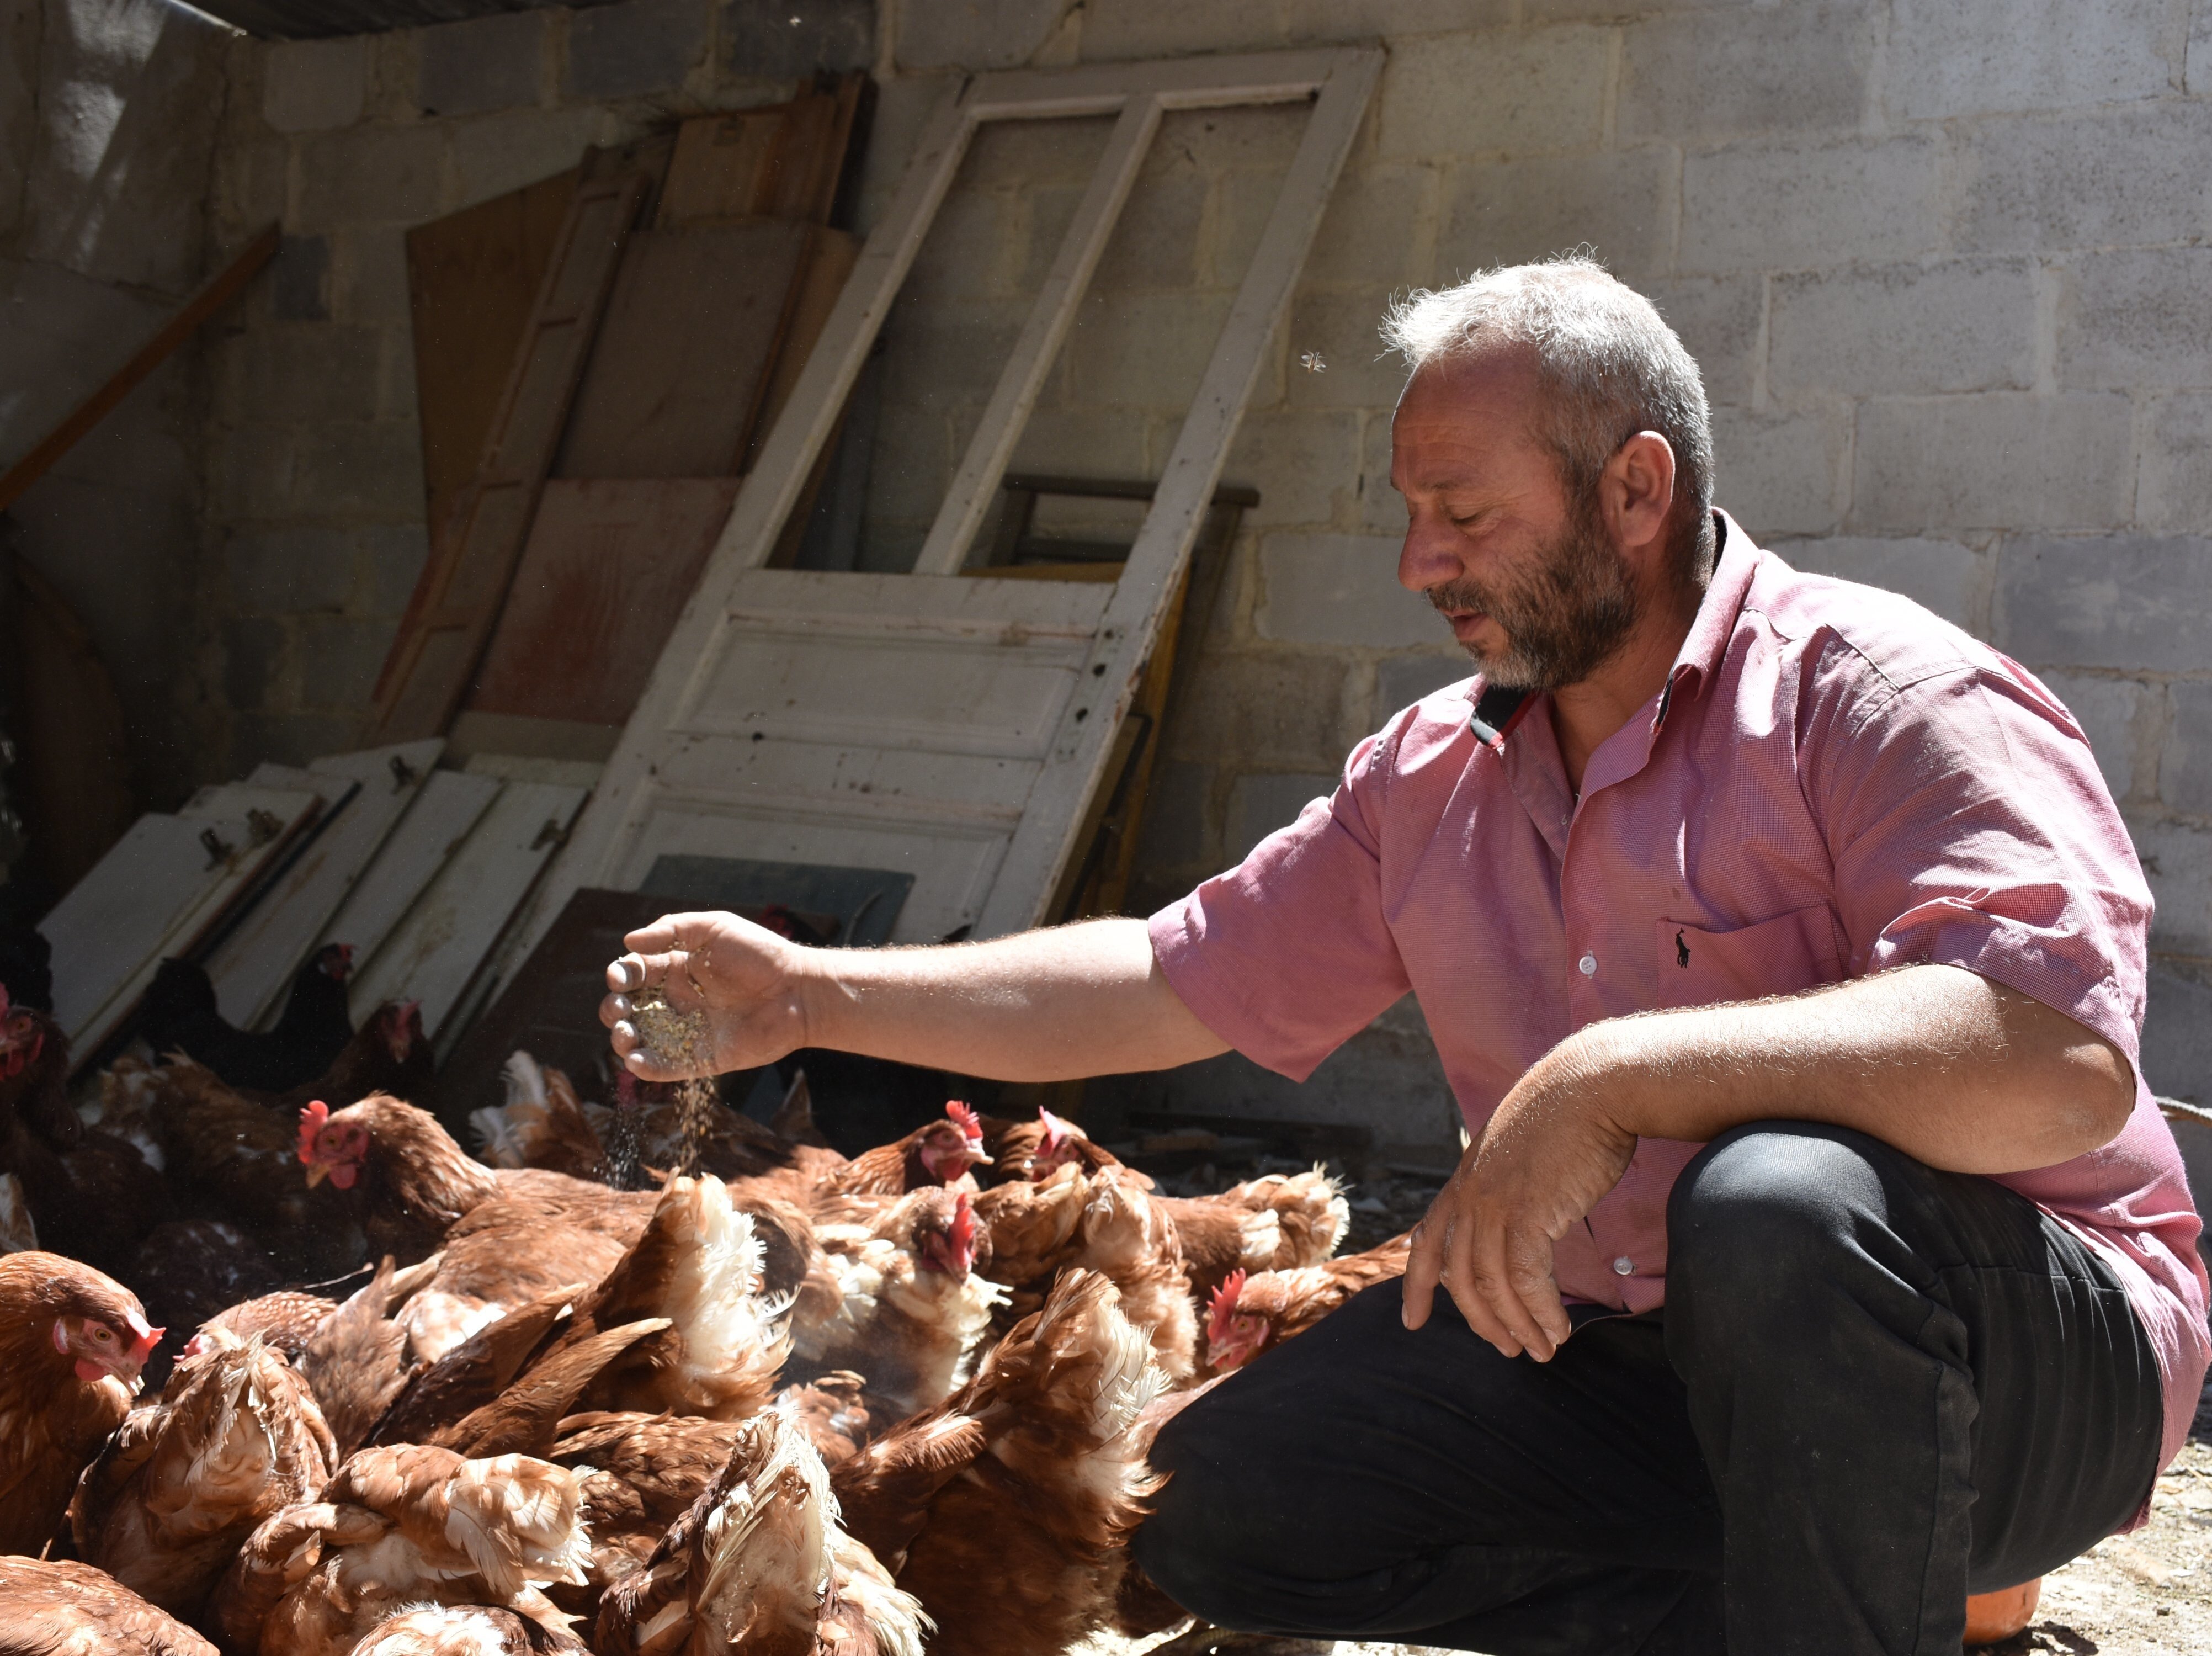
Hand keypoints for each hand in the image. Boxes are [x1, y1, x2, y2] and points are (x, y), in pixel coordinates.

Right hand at [601, 911, 810, 1079]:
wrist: (797, 990)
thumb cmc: (760, 954)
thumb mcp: (714, 928)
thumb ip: (671, 930)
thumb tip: (628, 941)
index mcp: (677, 969)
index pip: (635, 974)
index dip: (620, 976)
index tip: (619, 977)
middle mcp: (678, 1001)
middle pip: (630, 1009)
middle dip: (614, 1009)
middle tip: (620, 1009)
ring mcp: (688, 1030)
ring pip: (641, 1041)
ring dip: (623, 1040)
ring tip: (625, 1035)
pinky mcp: (702, 1057)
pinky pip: (667, 1067)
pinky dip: (646, 1068)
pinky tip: (636, 1060)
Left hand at [1401, 1038, 1636, 1360]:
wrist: (1595, 1083)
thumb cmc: (1572, 1115)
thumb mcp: (1521, 1148)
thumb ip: (1508, 1182)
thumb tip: (1520, 1216)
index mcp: (1466, 1178)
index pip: (1427, 1239)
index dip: (1417, 1285)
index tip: (1411, 1322)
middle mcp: (1471, 1193)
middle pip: (1460, 1276)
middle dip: (1483, 1321)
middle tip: (1511, 1349)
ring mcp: (1495, 1202)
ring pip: (1492, 1284)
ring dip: (1519, 1325)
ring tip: (1544, 1350)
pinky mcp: (1529, 1212)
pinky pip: (1525, 1280)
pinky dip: (1540, 1311)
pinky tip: (1558, 1330)